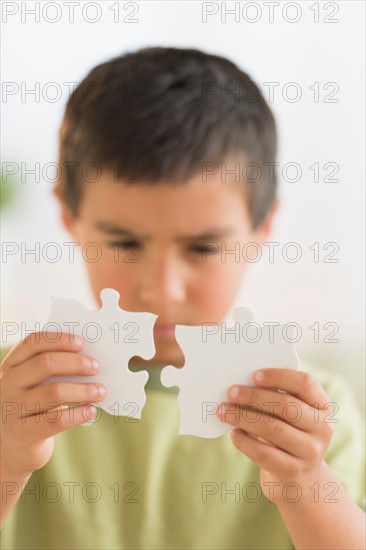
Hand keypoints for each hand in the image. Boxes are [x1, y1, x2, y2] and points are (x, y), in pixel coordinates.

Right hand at [0, 332, 105, 477]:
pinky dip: (79, 414)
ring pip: (54, 392)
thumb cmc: (30, 408)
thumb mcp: (31, 385)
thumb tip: (88, 358)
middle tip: (96, 367)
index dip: (59, 340)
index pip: (32, 343)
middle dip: (76, 363)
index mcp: (10, 366)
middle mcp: (7, 384)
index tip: (81, 343)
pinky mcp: (23, 433)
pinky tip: (90, 411)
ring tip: (100, 391)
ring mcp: (12, 409)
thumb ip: (50, 370)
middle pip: (46, 364)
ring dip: (83, 390)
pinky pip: (57, 420)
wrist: (9, 447)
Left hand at [216, 368, 333, 506]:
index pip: (305, 383)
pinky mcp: (294, 472)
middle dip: (253, 397)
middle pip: (286, 405)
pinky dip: (244, 441)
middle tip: (231, 392)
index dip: (279, 376)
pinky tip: (234, 434)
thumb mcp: (291, 416)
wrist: (298, 480)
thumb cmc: (288, 436)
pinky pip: (263, 453)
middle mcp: (323, 428)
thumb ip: (276, 398)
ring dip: (242, 417)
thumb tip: (242, 384)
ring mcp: (311, 452)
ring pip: (272, 428)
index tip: (254, 375)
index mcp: (323, 407)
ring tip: (224, 411)